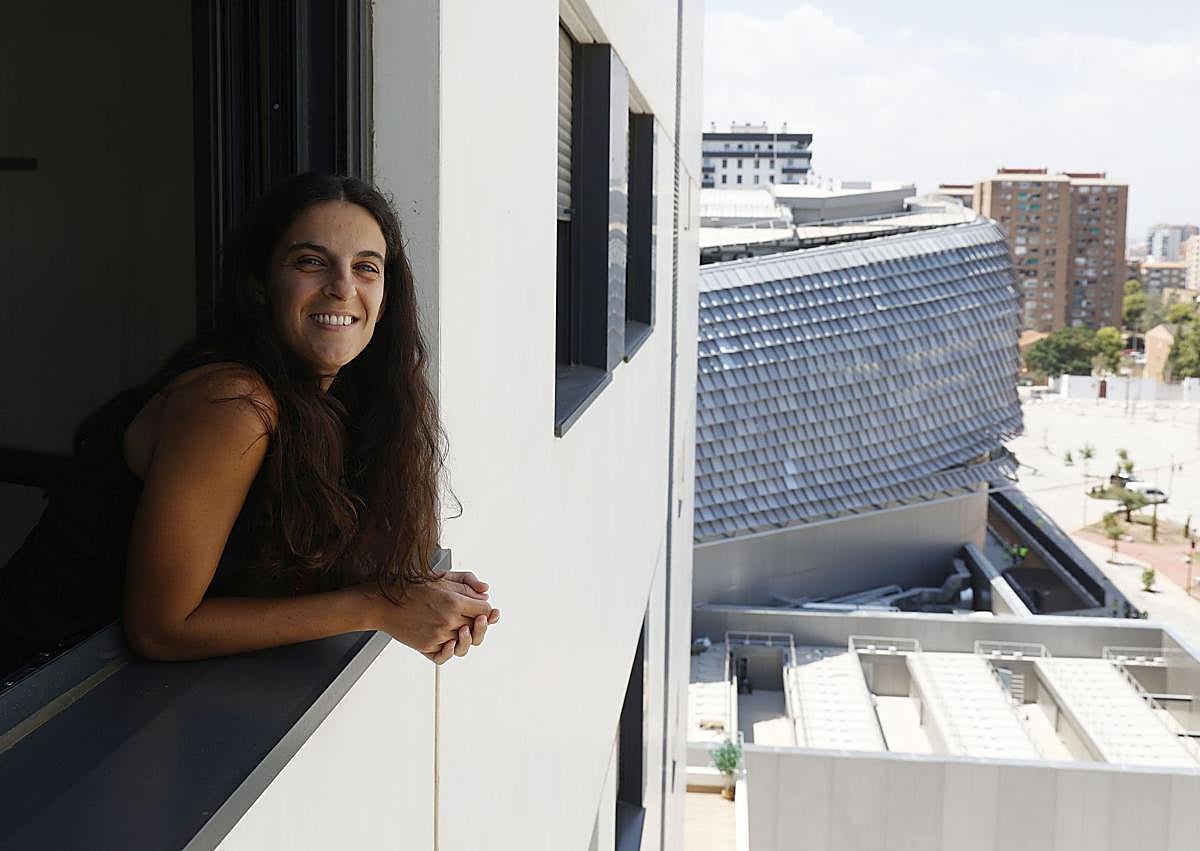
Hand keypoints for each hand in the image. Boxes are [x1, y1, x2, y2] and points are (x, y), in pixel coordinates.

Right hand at [364, 574, 499, 663]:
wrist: (383, 603)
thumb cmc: (411, 588)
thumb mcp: (441, 576)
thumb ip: (467, 582)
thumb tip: (485, 591)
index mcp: (453, 601)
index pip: (485, 610)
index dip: (486, 608)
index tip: (481, 607)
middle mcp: (447, 620)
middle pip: (478, 628)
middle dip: (479, 622)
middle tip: (477, 618)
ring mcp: (438, 636)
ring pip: (465, 643)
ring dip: (467, 637)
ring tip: (463, 629)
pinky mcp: (427, 647)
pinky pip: (447, 655)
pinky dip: (451, 650)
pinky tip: (451, 642)